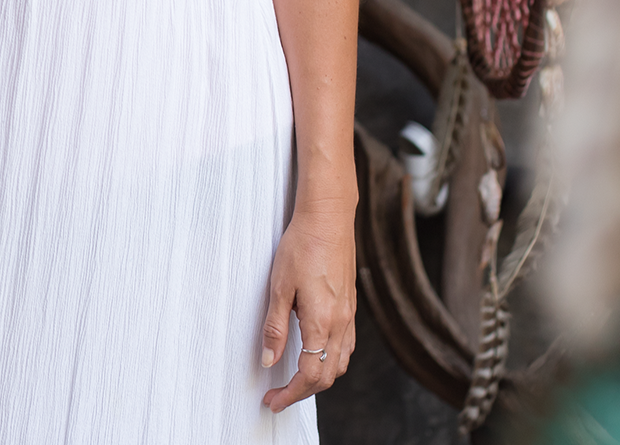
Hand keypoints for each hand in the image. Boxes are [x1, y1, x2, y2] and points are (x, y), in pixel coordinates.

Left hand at [259, 203, 356, 411]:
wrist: (328, 218)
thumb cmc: (302, 246)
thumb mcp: (279, 286)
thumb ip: (275, 327)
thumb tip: (268, 361)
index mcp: (322, 323)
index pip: (310, 375)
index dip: (290, 394)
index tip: (272, 400)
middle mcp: (341, 325)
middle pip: (327, 376)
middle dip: (303, 392)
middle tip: (278, 396)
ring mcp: (349, 316)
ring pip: (340, 364)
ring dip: (319, 379)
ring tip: (294, 380)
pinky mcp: (351, 306)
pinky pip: (346, 347)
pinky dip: (331, 361)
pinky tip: (316, 354)